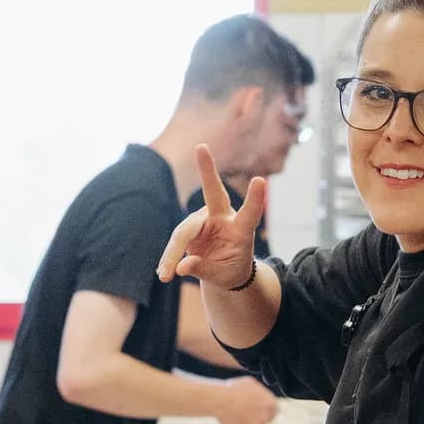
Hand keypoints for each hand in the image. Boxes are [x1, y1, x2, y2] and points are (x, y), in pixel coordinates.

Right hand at [157, 145, 266, 289]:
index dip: (254, 199)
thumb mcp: (223, 276)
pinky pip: (176, 240)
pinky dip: (169, 257)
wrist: (225, 269)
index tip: (260, 180)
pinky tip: (163, 271)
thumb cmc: (231, 270)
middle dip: (207, 170)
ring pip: (184, 231)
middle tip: (201, 147)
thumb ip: (204, 269)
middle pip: (212, 192)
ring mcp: (204, 218)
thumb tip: (183, 266)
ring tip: (165, 275)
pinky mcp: (190, 226)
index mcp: (241, 230)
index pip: (250, 214)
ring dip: (172, 254)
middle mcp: (223, 217)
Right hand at [214, 376, 279, 423]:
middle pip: (264, 420)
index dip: (267, 410)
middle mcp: (265, 418)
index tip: (259, 409)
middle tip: (244, 411)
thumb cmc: (233, 389)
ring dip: (245, 422)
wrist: (220, 400)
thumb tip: (262, 397)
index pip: (274, 410)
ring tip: (233, 411)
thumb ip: (261, 393)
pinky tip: (229, 418)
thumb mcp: (251, 384)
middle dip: (256, 416)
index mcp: (270, 404)